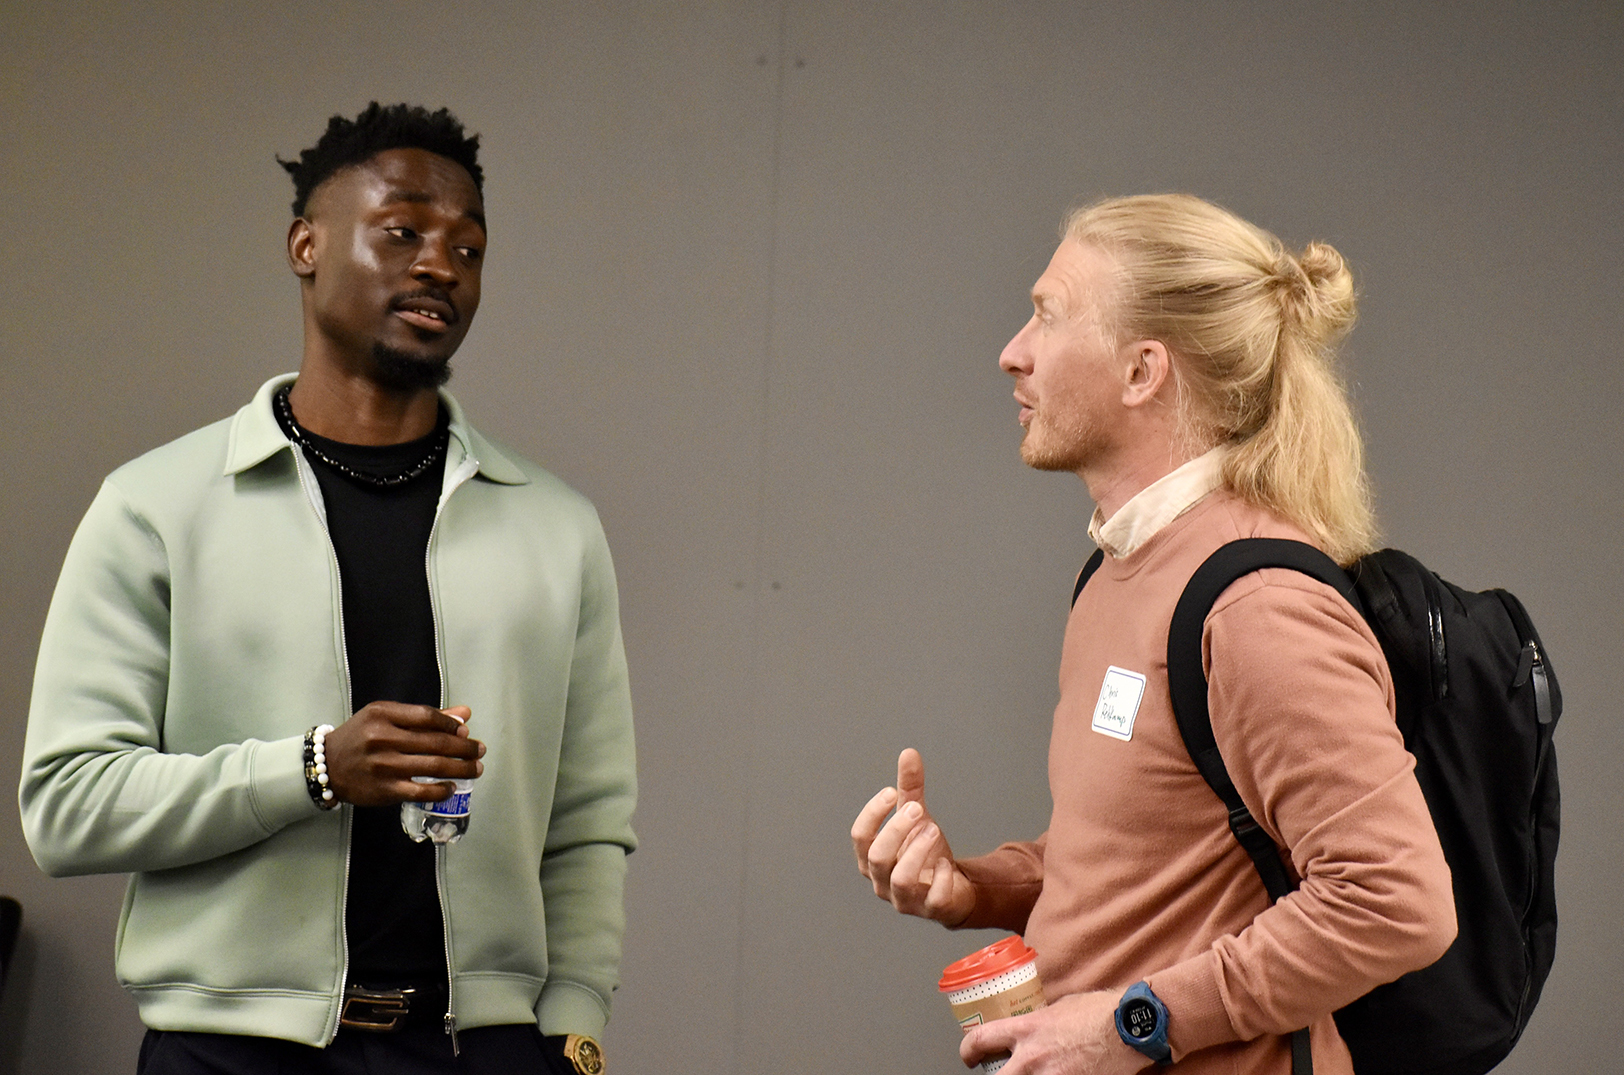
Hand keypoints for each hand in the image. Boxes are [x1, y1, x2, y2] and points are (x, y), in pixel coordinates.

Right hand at [322, 703, 483, 806]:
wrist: (326, 765)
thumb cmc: (360, 737)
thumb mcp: (385, 717)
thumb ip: (423, 717)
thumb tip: (464, 714)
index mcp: (383, 715)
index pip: (427, 716)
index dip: (452, 724)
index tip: (465, 731)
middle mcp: (383, 738)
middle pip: (436, 742)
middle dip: (465, 747)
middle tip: (480, 750)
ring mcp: (384, 766)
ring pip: (434, 766)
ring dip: (461, 768)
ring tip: (476, 768)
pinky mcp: (384, 790)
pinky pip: (421, 791)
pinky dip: (442, 789)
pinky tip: (452, 787)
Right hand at [850, 748, 974, 925]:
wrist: (952, 888)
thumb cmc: (925, 852)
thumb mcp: (917, 818)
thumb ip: (910, 789)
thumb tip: (909, 753)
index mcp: (872, 859)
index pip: (860, 837)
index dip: (873, 814)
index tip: (891, 792)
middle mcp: (883, 882)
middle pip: (877, 857)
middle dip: (896, 830)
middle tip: (916, 809)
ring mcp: (906, 900)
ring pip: (901, 880)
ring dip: (917, 851)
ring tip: (934, 829)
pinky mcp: (932, 910)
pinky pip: (934, 899)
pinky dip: (940, 878)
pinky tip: (947, 865)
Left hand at [961, 991, 1150, 1074]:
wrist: (1129, 1027)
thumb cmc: (1100, 1012)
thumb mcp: (1059, 1008)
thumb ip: (1039, 1021)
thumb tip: (1030, 1031)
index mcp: (1027, 1028)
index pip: (981, 1039)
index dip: (968, 1050)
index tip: (969, 1055)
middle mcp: (1033, 1056)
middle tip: (996, 1074)